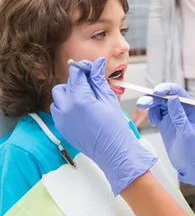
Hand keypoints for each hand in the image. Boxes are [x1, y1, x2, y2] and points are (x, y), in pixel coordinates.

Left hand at [51, 57, 156, 195]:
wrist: (113, 152)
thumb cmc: (115, 127)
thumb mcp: (108, 98)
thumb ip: (99, 79)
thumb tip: (97, 63)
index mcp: (80, 98)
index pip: (76, 73)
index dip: (84, 67)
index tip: (92, 68)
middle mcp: (66, 108)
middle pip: (65, 84)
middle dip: (77, 82)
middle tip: (92, 86)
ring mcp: (62, 119)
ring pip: (59, 97)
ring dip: (70, 94)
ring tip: (86, 99)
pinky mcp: (61, 128)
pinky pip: (58, 110)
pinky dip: (66, 107)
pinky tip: (81, 111)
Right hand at [136, 83, 194, 186]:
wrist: (189, 163)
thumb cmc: (193, 149)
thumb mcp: (186, 132)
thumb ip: (179, 116)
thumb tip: (173, 98)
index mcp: (190, 108)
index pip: (178, 92)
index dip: (166, 89)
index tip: (155, 92)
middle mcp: (181, 108)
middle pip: (165, 96)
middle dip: (153, 98)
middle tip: (142, 104)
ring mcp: (172, 114)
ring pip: (158, 103)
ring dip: (150, 105)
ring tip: (149, 117)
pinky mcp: (165, 121)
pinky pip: (156, 111)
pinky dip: (151, 114)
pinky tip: (153, 122)